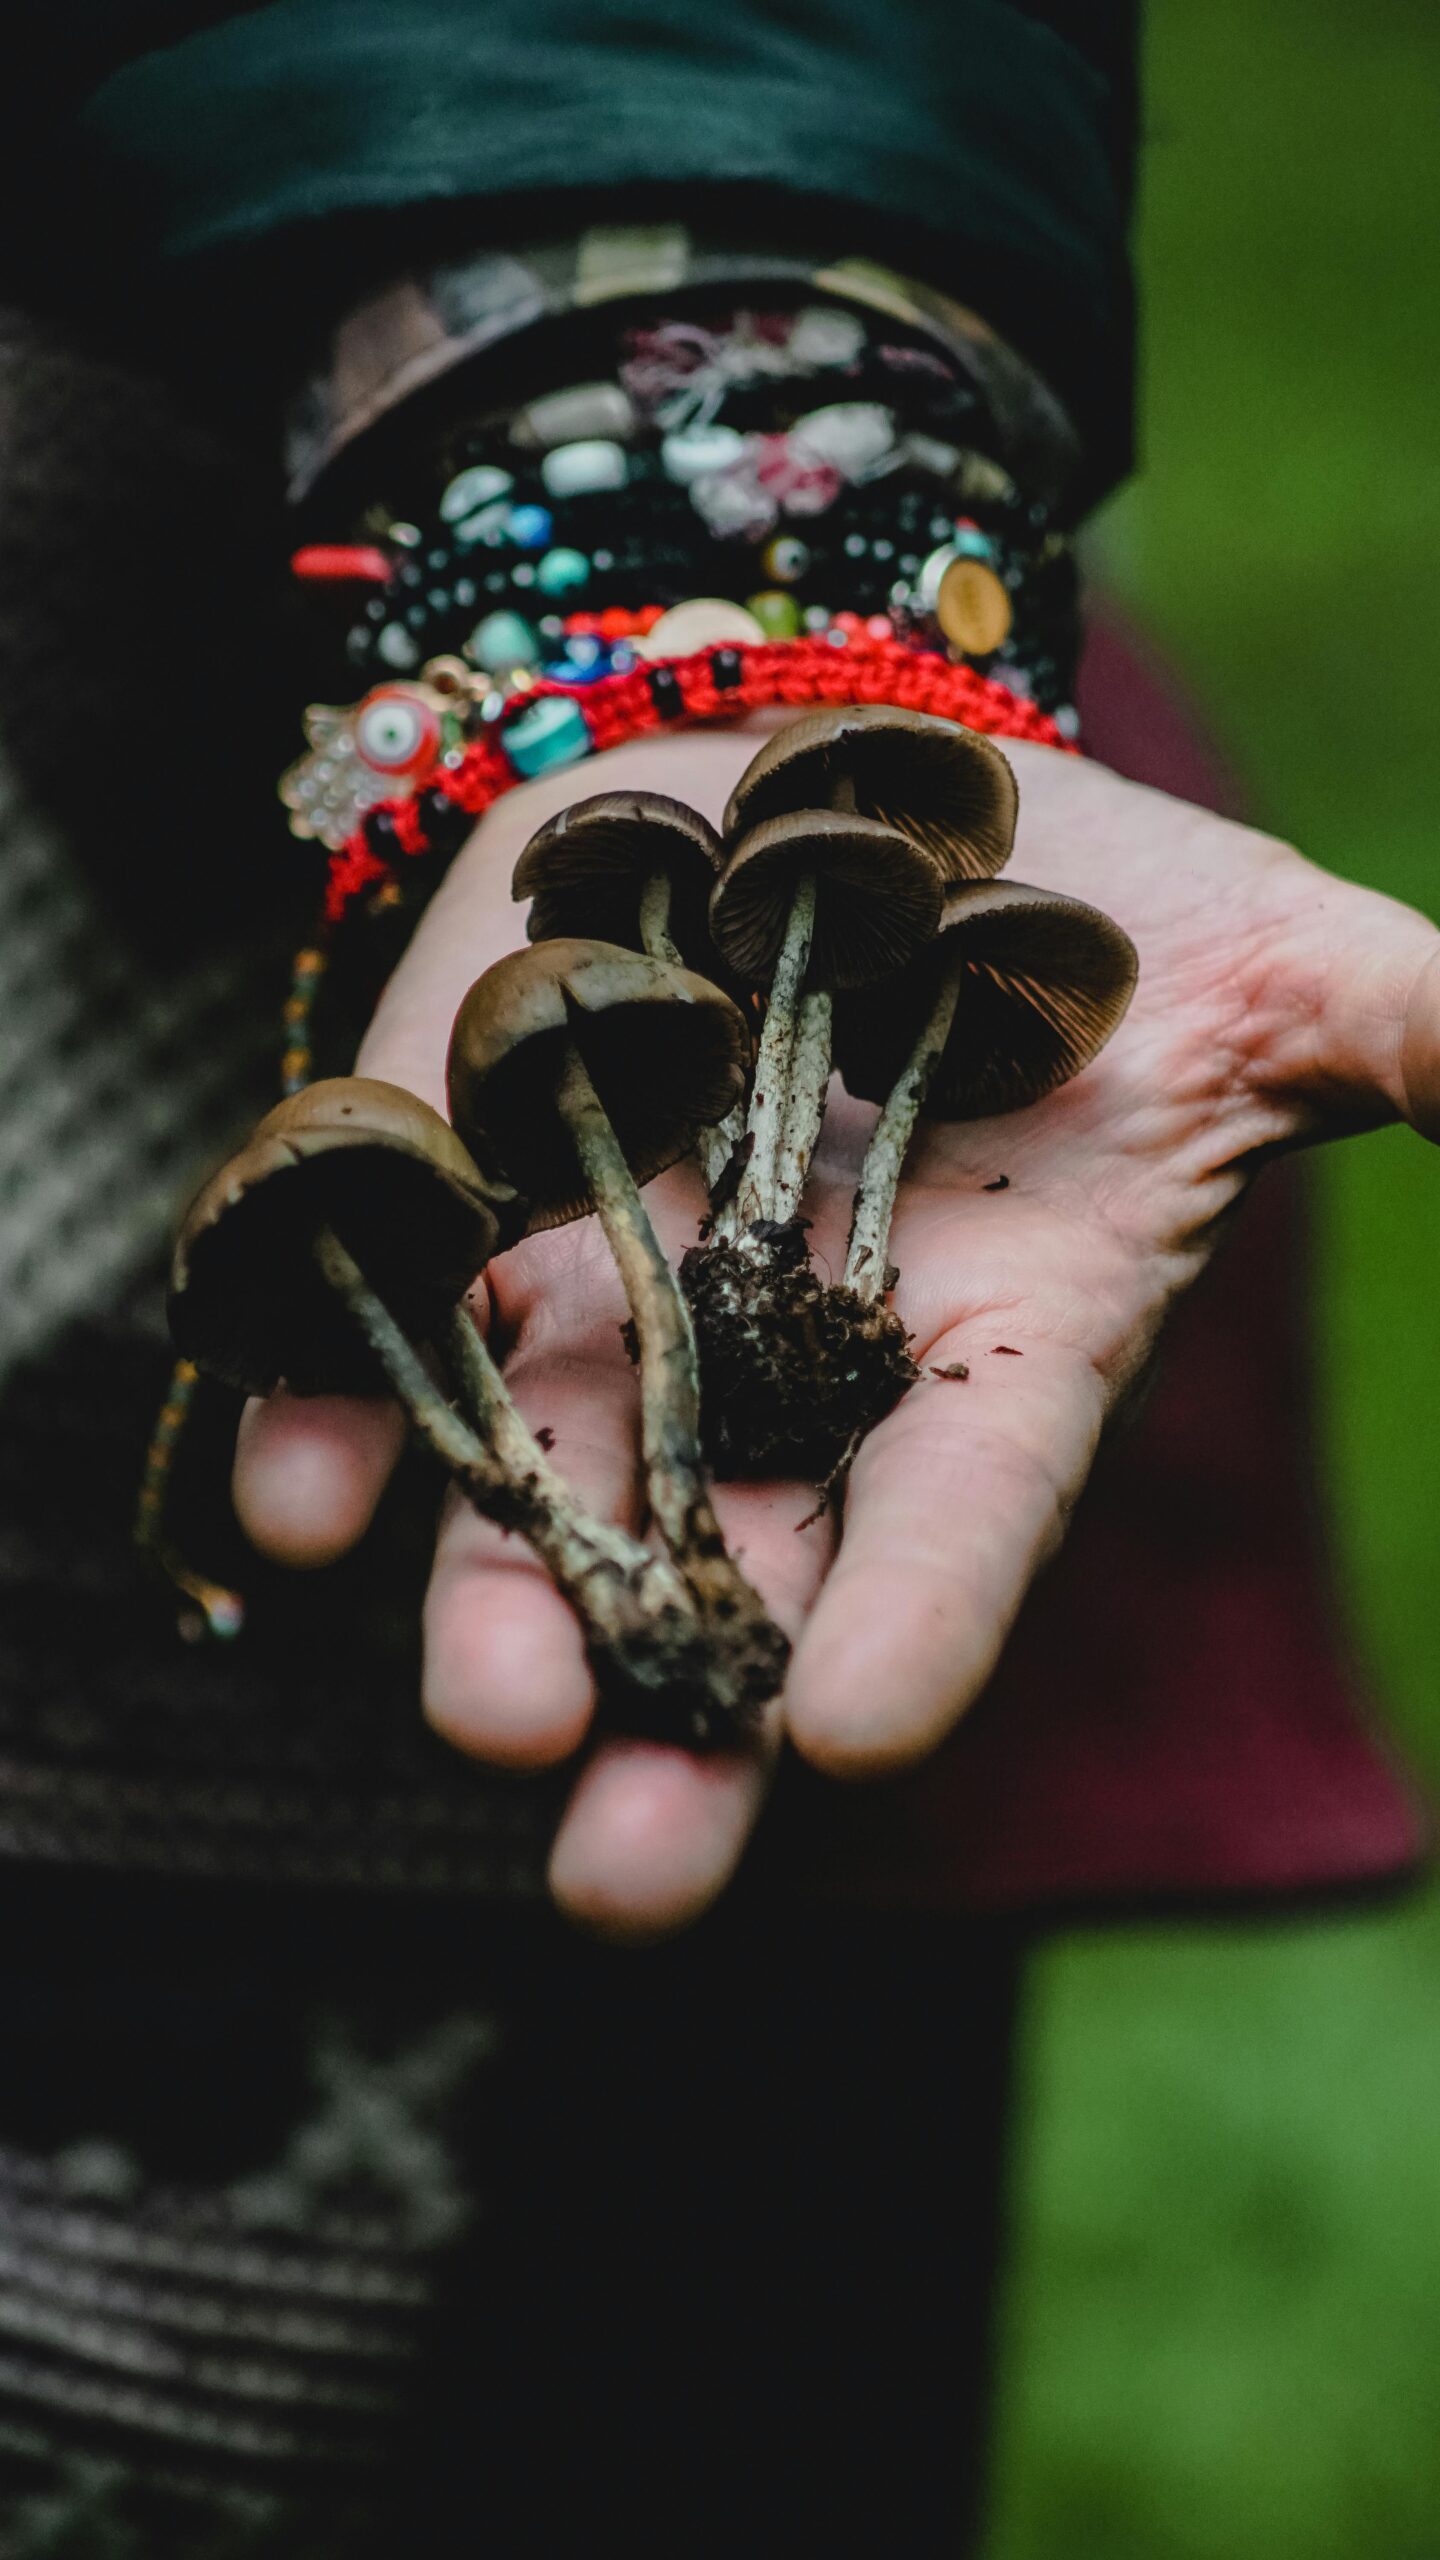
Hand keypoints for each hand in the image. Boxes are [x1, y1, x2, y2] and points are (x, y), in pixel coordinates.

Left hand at [233, 725, 1439, 1935]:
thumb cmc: (1081, 889)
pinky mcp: (454, 1201)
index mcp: (985, 1354)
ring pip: (537, 1497)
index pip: (955, 1522)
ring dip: (494, 1614)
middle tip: (626, 1885)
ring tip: (485, 1716)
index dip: (911, 1624)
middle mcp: (785, 1372)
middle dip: (673, 1734)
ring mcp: (608, 1300)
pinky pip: (368, 1344)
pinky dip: (316, 1425)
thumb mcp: (1275, 963)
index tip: (850, 1739)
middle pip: (729, 1580)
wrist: (841, 762)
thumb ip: (1429, 1043)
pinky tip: (284, 1512)